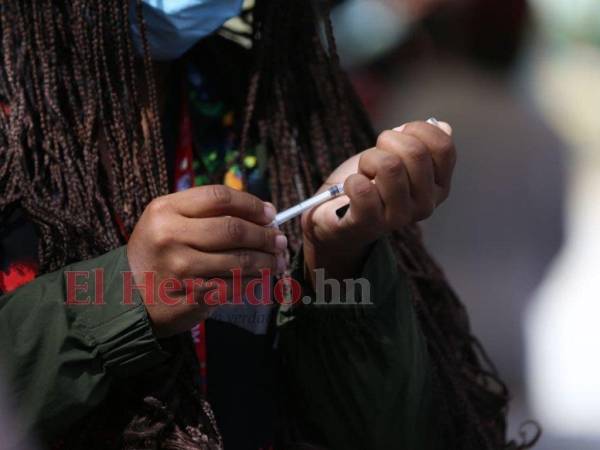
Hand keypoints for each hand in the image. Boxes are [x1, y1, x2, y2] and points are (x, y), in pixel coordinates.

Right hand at [127, 185, 286, 336]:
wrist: (128, 296)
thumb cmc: (158, 252)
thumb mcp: (169, 221)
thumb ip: (207, 213)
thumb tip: (263, 212)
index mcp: (165, 209)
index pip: (219, 197)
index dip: (251, 204)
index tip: (270, 213)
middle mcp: (171, 236)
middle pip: (234, 229)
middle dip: (265, 235)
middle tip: (280, 240)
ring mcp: (181, 268)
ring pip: (240, 260)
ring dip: (267, 261)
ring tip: (278, 260)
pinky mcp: (191, 295)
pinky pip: (235, 286)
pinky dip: (254, 282)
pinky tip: (262, 278)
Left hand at [301, 120, 454, 281]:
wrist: (337, 215)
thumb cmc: (370, 182)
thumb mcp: (398, 157)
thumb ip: (420, 143)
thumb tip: (442, 126)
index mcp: (438, 187)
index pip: (443, 147)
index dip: (417, 129)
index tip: (400, 134)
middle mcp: (425, 205)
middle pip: (415, 152)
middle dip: (388, 141)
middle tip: (376, 155)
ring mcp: (399, 217)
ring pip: (389, 166)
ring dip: (368, 160)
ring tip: (365, 173)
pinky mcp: (369, 225)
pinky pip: (363, 189)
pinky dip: (352, 181)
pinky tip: (353, 187)